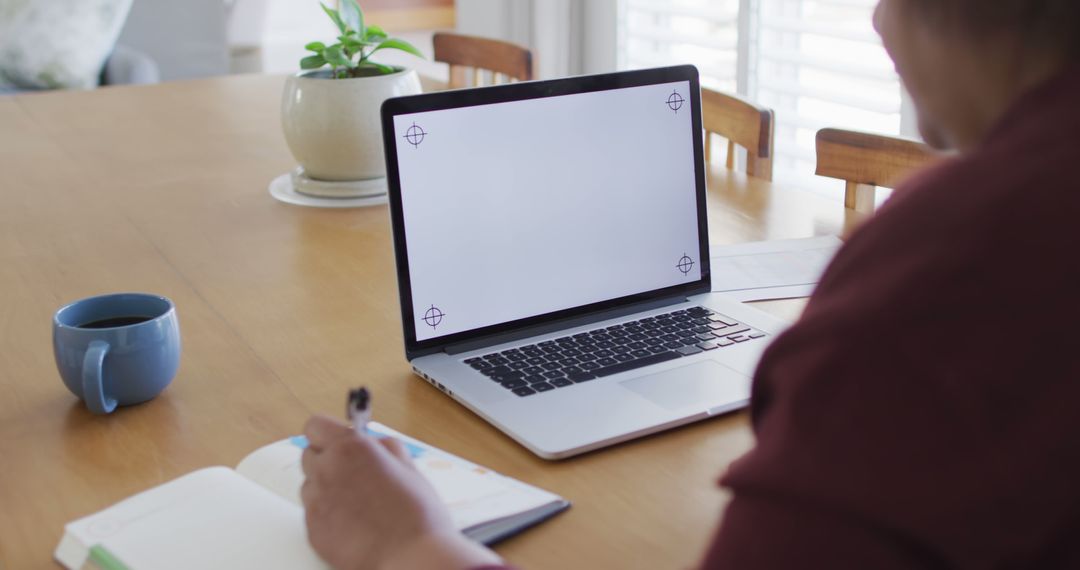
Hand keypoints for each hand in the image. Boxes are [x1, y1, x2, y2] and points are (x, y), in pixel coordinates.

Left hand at [300, 415, 501, 569]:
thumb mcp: (409, 467)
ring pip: (309, 484)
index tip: (339, 439)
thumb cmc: (417, 516)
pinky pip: (312, 513)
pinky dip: (328, 514)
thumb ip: (385, 447)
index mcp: (351, 449)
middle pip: (309, 454)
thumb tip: (374, 443)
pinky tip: (353, 521)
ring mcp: (317, 502)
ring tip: (356, 501)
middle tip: (352, 471)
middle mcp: (328, 471)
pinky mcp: (313, 530)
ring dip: (326, 487)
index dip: (329, 432)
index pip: (316, 426)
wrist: (411, 558)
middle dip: (327, 459)